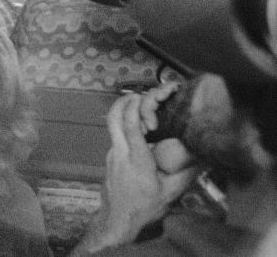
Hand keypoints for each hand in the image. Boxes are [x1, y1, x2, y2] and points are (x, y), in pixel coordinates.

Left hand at [86, 91, 198, 248]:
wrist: (118, 220)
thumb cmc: (143, 208)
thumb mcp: (170, 192)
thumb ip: (186, 174)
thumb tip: (204, 157)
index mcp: (135, 159)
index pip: (130, 126)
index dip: (136, 108)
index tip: (146, 97)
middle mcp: (120, 153)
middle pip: (113, 118)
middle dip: (123, 101)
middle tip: (138, 94)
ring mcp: (112, 154)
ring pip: (112, 125)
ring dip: (123, 111)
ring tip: (139, 105)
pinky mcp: (111, 158)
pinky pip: (116, 136)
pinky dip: (125, 126)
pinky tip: (139, 129)